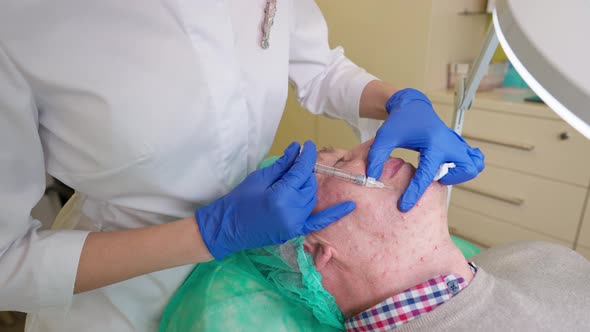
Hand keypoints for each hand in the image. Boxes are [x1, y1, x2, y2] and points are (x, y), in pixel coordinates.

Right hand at [196, 141, 355, 259]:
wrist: (226, 228)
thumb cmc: (238, 201)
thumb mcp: (259, 178)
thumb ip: (282, 164)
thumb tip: (297, 149)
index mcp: (282, 196)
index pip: (301, 171)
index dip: (307, 156)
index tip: (309, 145)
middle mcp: (293, 211)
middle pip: (308, 184)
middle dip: (304, 172)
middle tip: (295, 163)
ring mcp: (295, 224)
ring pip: (312, 198)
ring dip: (308, 186)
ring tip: (297, 177)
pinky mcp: (294, 232)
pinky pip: (318, 222)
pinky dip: (334, 214)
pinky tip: (350, 206)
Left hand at [367, 88, 484, 211]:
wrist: (413, 106)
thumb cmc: (400, 121)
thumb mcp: (385, 137)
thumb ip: (377, 156)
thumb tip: (373, 178)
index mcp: (433, 143)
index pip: (427, 175)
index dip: (414, 193)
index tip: (404, 206)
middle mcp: (449, 144)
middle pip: (464, 171)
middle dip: (448, 179)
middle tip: (433, 175)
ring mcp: (457, 144)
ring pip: (472, 167)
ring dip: (458, 175)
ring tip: (440, 171)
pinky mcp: (459, 146)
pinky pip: (473, 161)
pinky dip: (464, 167)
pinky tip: (448, 166)